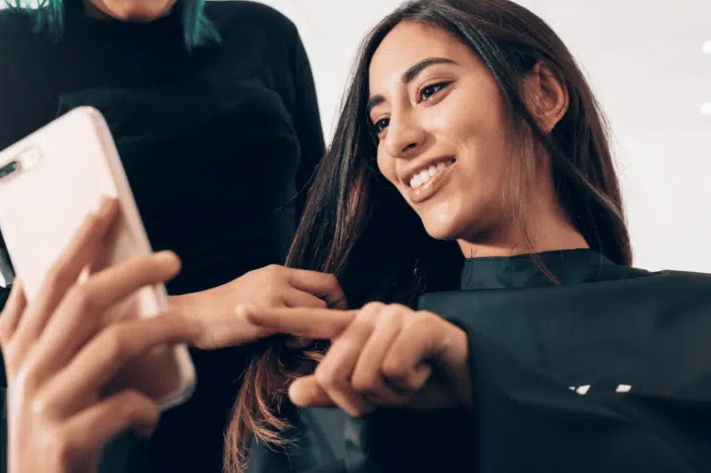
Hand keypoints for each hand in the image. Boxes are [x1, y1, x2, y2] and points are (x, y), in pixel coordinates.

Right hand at [0, 198, 201, 472]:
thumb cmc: (46, 428)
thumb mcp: (26, 376)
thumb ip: (25, 329)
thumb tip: (28, 273)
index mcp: (20, 348)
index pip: (52, 280)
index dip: (80, 240)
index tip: (108, 206)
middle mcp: (27, 370)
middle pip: (84, 302)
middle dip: (131, 272)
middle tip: (173, 259)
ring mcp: (45, 405)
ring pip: (111, 345)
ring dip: (159, 329)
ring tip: (187, 326)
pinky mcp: (66, 441)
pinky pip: (121, 405)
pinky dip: (146, 407)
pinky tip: (152, 415)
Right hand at [172, 264, 346, 349]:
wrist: (194, 316)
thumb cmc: (222, 311)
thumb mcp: (255, 291)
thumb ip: (280, 294)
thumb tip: (305, 310)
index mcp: (278, 271)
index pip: (322, 277)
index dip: (335, 296)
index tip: (333, 314)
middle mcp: (279, 276)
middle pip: (328, 287)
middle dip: (335, 309)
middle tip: (330, 329)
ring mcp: (274, 292)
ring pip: (317, 308)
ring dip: (315, 327)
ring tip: (298, 339)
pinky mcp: (267, 313)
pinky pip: (299, 325)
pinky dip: (301, 338)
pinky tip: (288, 344)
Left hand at [240, 302, 471, 416]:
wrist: (469, 380)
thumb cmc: (416, 382)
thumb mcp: (370, 395)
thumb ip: (332, 393)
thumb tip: (293, 392)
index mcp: (353, 327)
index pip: (307, 322)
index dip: (274, 318)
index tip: (241, 309)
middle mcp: (370, 314)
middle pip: (332, 371)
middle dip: (359, 400)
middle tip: (389, 393)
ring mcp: (395, 316)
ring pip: (363, 374)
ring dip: (389, 394)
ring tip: (410, 379)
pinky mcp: (421, 325)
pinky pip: (393, 369)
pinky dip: (409, 384)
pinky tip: (424, 372)